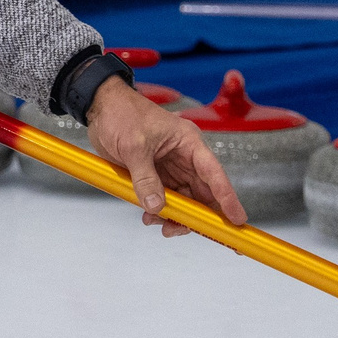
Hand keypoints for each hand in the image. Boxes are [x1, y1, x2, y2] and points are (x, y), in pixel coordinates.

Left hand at [83, 79, 247, 237]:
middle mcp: (183, 157)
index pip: (214, 174)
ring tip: (161, 226)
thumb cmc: (122, 114)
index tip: (237, 219)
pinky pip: (163, 199)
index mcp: (188, 143)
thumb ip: (146, 178)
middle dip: (197, 214)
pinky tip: (149, 217)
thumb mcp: (134, 147)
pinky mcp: (153, 175)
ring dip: (175, 216)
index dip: (227, 198)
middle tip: (187, 230)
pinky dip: (158, 211)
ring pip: (182, 200)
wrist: (100, 107)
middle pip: (201, 193)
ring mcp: (169, 168)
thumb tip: (156, 206)